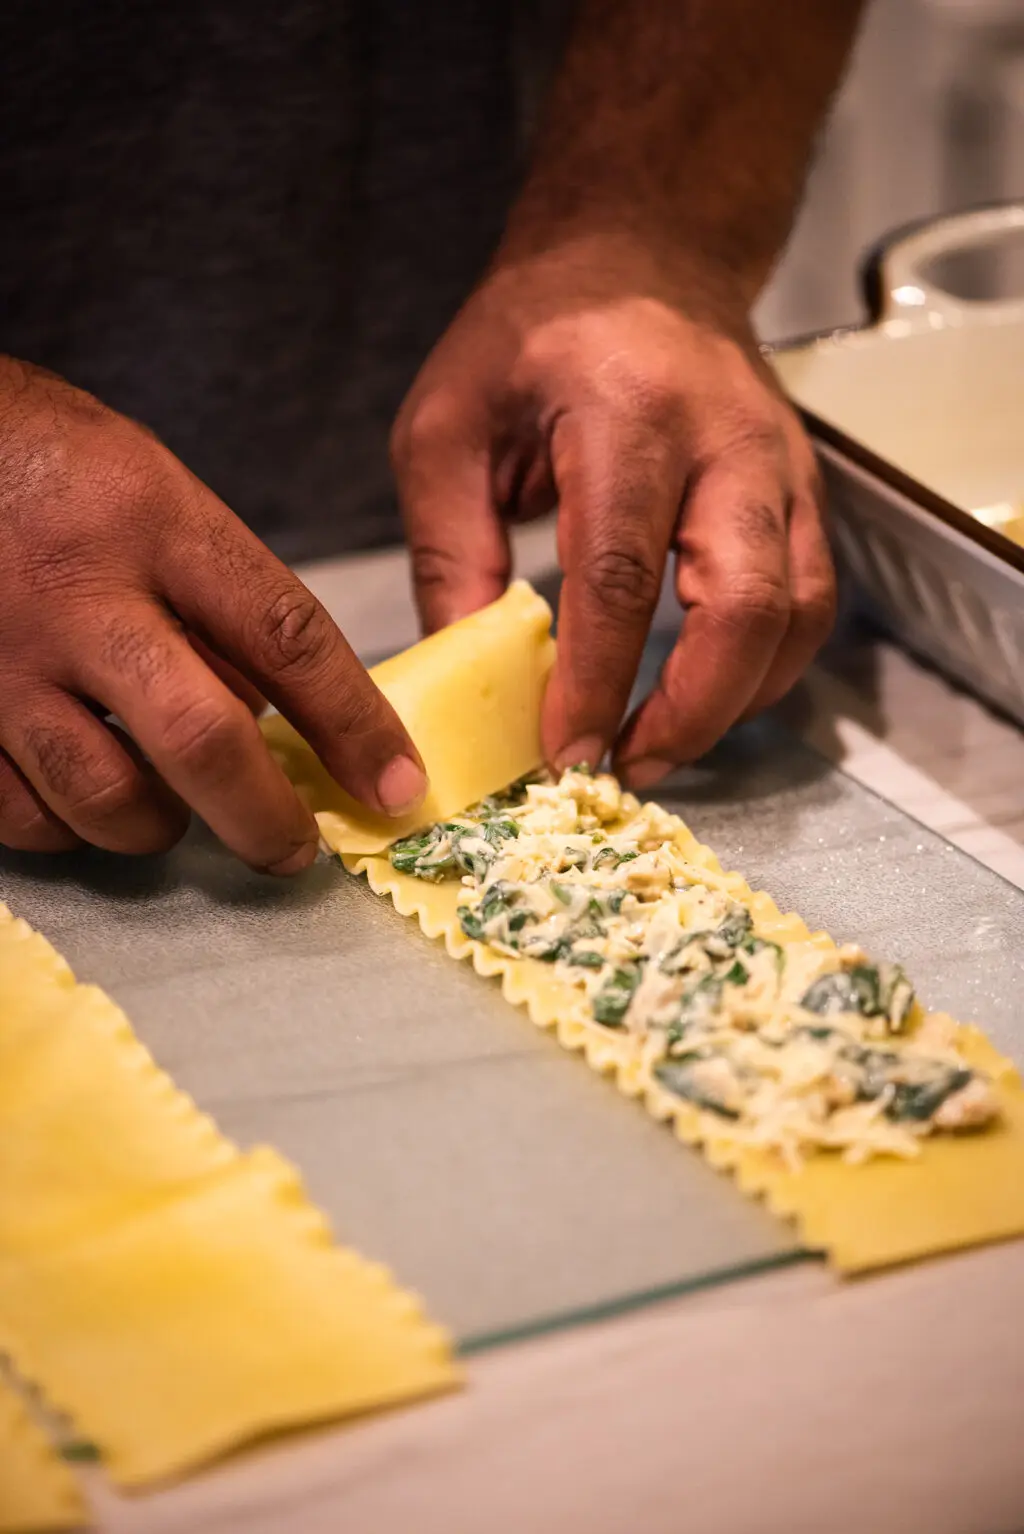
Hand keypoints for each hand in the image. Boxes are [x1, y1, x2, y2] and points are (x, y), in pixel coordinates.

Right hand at [0, 359, 424, 867]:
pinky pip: (23, 814)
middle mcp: (80, 597)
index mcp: (157, 525)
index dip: (354, 724)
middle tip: (294, 851)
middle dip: (264, 817)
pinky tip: (88, 800)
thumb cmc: (55, 469)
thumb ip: (215, 604)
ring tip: (179, 813)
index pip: (286, 637)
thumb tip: (271, 722)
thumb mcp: (157, 498)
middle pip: (201, 738)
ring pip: (105, 797)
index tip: (396, 782)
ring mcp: (3, 661)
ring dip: (161, 828)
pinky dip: (71, 827)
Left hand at [391, 236, 834, 785]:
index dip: (598, 681)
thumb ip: (449, 545)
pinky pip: (809, 599)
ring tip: (658, 745)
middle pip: (744, 604)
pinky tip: (705, 695)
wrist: (641, 255)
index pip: (620, 577)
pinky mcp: (803, 490)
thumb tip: (466, 665)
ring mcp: (781, 464)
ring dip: (734, 701)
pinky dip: (764, 667)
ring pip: (796, 613)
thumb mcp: (449, 422)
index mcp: (628, 416)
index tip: (565, 752)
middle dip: (691, 710)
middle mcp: (727, 441)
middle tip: (627, 767)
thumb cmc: (534, 336)